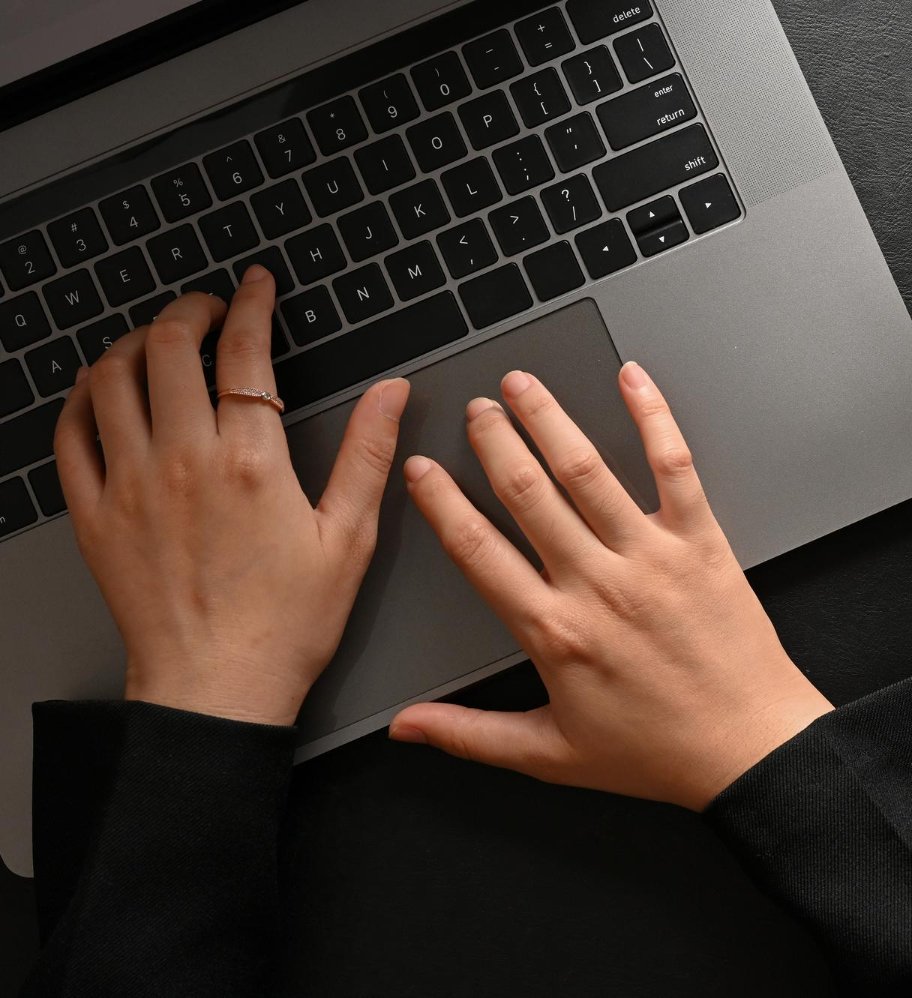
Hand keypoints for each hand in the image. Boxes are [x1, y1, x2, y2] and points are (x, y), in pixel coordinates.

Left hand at [54, 267, 408, 725]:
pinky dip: (82, 399)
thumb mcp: (350, 537)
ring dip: (135, 344)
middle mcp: (183, 460)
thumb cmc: (289, 623)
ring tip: (160, 341)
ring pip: (110, 379)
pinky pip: (70, 434)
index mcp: (251, 462)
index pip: (244, 352)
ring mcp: (129, 485)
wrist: (218, 689)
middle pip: (168, 347)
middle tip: (209, 309)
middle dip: (189, 311)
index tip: (255, 285)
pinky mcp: (94, 515)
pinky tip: (105, 394)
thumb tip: (392, 392)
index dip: (250, 305)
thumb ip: (368, 453)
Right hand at [388, 364, 832, 810]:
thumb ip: (470, 735)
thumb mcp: (551, 755)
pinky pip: (674, 467)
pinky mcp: (702, 543)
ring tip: (523, 384)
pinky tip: (633, 379)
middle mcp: (598, 585)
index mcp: (554, 632)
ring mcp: (652, 558)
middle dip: (493, 441)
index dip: (441, 504)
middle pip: (527, 494)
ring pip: (588, 471)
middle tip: (474, 408)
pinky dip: (654, 418)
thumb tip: (406, 729)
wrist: (748, 749)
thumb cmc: (657, 753)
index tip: (420, 470)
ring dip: (550, 419)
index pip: (478, 551)